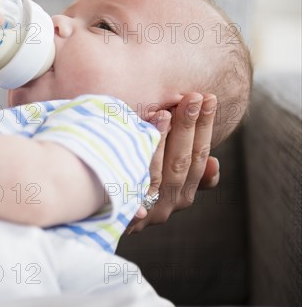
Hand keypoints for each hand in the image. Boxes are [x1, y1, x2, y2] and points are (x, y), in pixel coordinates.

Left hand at [127, 93, 219, 232]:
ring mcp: (145, 208)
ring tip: (169, 110)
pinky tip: (146, 129)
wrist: (92, 210)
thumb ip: (188, 173)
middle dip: (190, 128)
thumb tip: (213, 163)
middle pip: (183, 162)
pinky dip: (145, 151)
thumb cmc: (133, 188)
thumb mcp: (164, 182)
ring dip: (166, 139)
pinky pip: (136, 178)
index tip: (208, 99)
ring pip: (162, 171)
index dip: (205, 129)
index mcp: (182, 196)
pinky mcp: (125, 208)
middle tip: (194, 96)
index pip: (199, 159)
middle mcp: (168, 205)